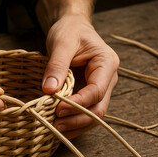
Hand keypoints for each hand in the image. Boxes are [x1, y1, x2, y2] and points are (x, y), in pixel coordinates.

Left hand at [42, 14, 118, 138]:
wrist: (72, 28)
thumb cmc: (69, 31)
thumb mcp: (62, 43)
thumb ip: (57, 65)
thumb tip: (49, 90)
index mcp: (107, 63)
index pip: (96, 91)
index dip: (78, 104)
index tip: (58, 109)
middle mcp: (108, 79)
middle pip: (98, 108)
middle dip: (77, 119)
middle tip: (55, 125)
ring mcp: (100, 89)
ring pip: (93, 115)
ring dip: (75, 125)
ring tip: (54, 129)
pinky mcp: (89, 95)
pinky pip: (84, 113)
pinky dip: (72, 122)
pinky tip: (58, 127)